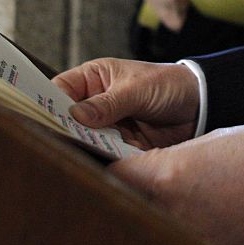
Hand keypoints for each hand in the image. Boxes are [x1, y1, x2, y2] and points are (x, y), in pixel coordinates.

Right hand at [54, 57, 199, 149]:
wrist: (202, 104)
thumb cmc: (168, 84)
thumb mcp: (137, 89)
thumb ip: (108, 103)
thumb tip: (75, 115)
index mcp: (94, 78)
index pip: (61, 90)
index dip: (49, 103)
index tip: (42, 119)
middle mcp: (97, 102)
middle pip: (70, 119)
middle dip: (65, 130)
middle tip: (57, 142)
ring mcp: (109, 126)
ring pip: (87, 139)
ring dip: (86, 147)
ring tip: (78, 156)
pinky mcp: (122, 145)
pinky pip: (107, 154)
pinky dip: (105, 160)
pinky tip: (101, 165)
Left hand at [109, 123, 243, 244]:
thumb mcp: (212, 141)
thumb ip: (172, 161)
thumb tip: (149, 177)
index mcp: (169, 178)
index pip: (113, 177)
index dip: (109, 169)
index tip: (110, 166)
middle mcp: (175, 217)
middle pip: (129, 211)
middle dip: (129, 199)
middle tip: (138, 189)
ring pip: (160, 234)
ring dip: (160, 222)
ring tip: (184, 207)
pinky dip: (194, 241)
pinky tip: (214, 224)